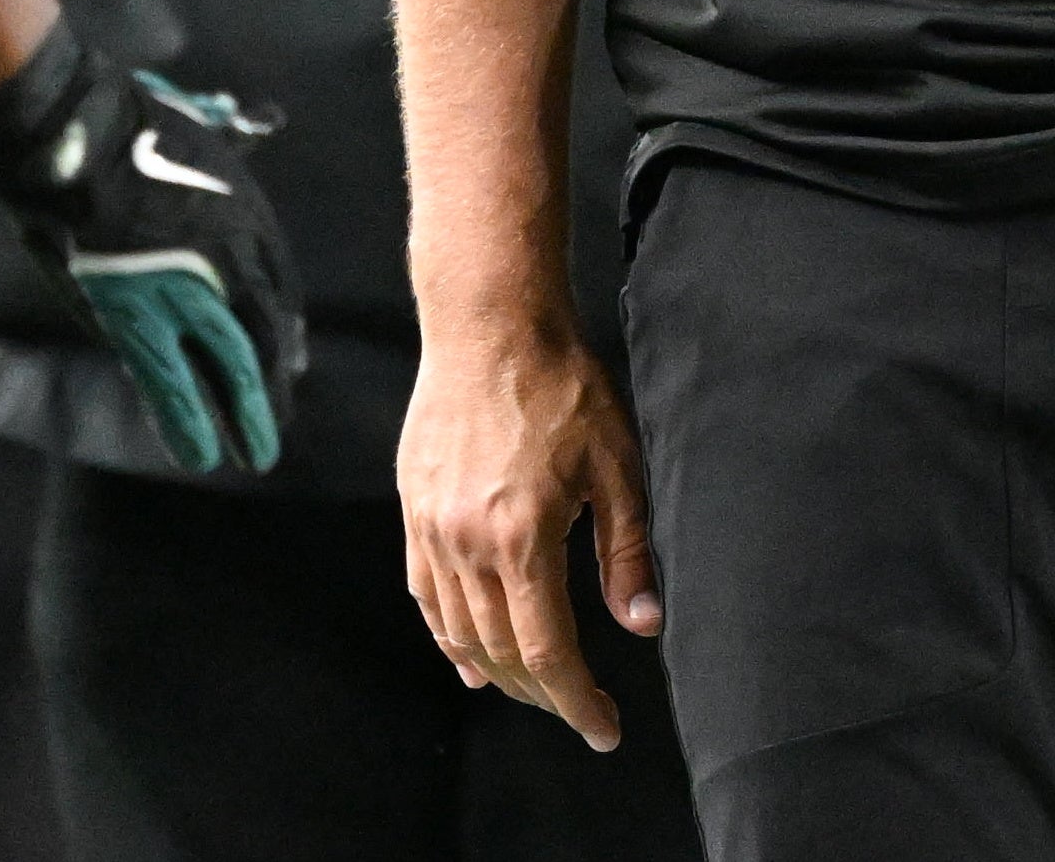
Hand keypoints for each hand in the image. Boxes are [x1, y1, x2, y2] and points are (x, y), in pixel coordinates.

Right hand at [0, 26, 305, 474]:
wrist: (77, 139)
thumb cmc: (133, 127)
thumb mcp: (206, 133)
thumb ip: (233, 149)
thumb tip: (259, 125)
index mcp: (250, 217)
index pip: (277, 289)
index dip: (281, 329)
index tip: (288, 359)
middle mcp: (232, 258)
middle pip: (262, 332)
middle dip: (271, 382)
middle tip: (278, 422)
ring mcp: (188, 287)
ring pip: (229, 364)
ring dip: (243, 413)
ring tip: (256, 453)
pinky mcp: (135, 314)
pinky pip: (169, 378)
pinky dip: (186, 417)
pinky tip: (199, 452)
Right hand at [401, 312, 661, 750]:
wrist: (490, 326)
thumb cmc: (564, 386)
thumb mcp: (617, 464)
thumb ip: (627, 550)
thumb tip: (642, 625)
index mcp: (522, 539)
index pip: (548, 650)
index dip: (577, 700)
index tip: (605, 728)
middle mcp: (466, 545)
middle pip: (501, 652)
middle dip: (544, 693)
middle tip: (580, 708)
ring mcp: (430, 531)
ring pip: (458, 632)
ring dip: (497, 672)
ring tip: (536, 690)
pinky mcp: (412, 513)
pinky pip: (426, 597)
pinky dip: (448, 637)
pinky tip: (468, 658)